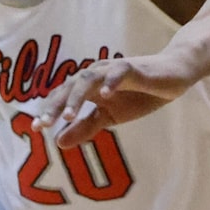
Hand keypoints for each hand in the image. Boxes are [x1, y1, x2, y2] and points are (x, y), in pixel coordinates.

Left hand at [34, 51, 193, 150]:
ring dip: (77, 97)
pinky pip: (118, 72)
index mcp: (86, 87)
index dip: (49, 112)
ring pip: (88, 79)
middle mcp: (95, 75)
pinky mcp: (133, 67)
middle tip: (44, 124)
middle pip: (68, 87)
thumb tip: (58, 142)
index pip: (62, 98)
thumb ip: (85, 127)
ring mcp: (112, 69)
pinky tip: (104, 96)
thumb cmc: (140, 95)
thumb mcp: (110, 117)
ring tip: (69, 115)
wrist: (174, 75)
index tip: (36, 129)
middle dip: (55, 106)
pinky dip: (110, 83)